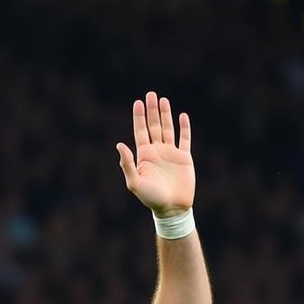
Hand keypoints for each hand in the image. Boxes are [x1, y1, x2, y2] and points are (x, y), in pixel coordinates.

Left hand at [116, 92, 194, 216]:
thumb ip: (127, 164)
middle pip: (153, 126)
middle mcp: (157, 152)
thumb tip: (119, 144)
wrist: (172, 208)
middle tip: (150, 94)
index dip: (139, 117)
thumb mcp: (135, 182)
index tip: (137, 102)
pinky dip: (184, 127)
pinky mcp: (184, 158)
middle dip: (151, 111)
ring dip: (166, 114)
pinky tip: (182, 116)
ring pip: (168, 129)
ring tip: (163, 100)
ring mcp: (170, 153)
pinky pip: (185, 139)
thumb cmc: (151, 198)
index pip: (140, 131)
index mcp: (144, 156)